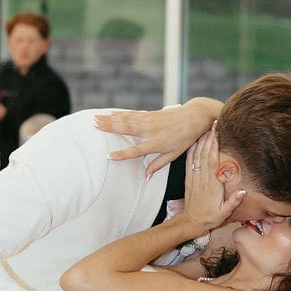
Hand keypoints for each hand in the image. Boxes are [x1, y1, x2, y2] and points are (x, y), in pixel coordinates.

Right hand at [94, 98, 222, 174]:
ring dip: (110, 119)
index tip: (109, 156)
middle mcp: (151, 131)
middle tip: (94, 126)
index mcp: (157, 143)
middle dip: (109, 127)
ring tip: (96, 118)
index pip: (136, 151)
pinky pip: (132, 114)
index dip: (123, 154)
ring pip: (126, 119)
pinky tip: (111, 113)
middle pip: (126, 129)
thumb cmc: (186, 138)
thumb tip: (146, 177)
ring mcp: (150, 120)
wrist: (196, 116)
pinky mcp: (150, 114)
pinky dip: (120, 113)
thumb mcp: (174, 155)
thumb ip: (158, 165)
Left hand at [182, 128, 245, 231]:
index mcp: (212, 185)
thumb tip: (244, 191)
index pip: (213, 161)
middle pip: (204, 154)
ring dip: (201, 141)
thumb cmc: (209, 217)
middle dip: (209, 138)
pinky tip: (195, 142)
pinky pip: (190, 162)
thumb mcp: (225, 213)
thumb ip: (234, 201)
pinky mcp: (189, 179)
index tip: (217, 133)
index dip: (214, 146)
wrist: (192, 222)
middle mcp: (202, 179)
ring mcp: (195, 178)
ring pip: (197, 156)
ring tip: (206, 128)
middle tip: (213, 124)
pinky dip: (192, 150)